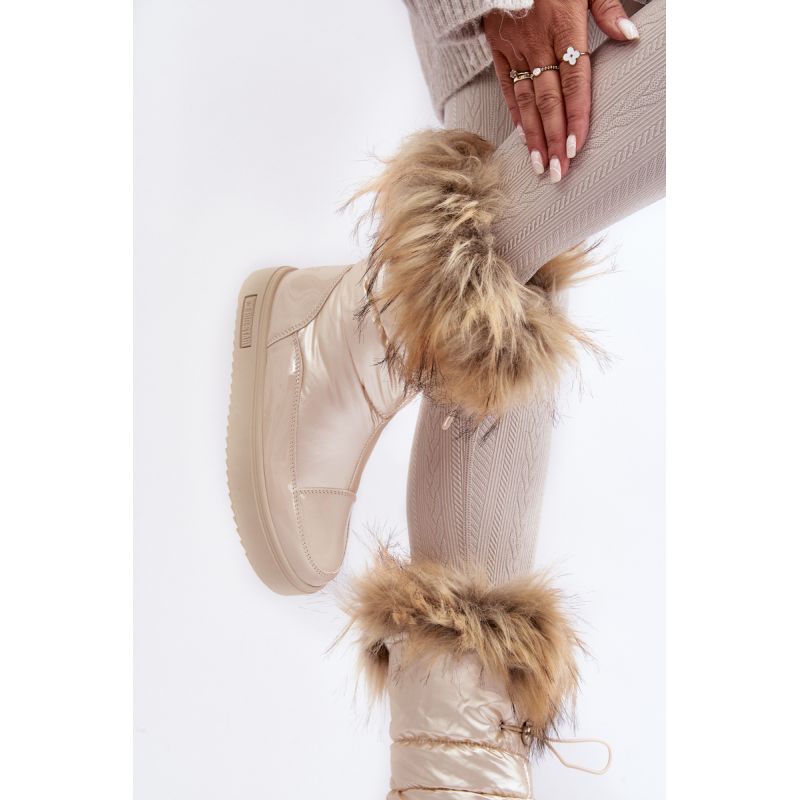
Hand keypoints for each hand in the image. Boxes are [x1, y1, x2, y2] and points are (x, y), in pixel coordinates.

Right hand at [484, 0, 639, 181]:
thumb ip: (608, 8)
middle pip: (548, 100)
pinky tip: (523, 137)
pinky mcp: (498, 48)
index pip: (573, 81)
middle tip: (558, 171)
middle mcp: (537, 42)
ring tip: (540, 165)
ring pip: (525, 100)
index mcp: (563, 25)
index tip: (576, 146)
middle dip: (554, 139)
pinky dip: (515, 113)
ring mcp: (515, 47)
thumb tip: (630, 37)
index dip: (575, 116)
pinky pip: (507, 86)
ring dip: (534, 136)